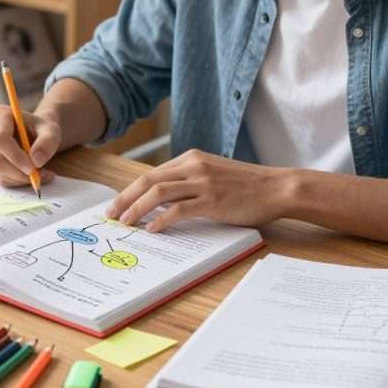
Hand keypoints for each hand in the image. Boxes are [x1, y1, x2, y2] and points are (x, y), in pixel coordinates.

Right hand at [0, 105, 60, 186]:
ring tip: (39, 174)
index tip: (32, 168)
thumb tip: (36, 160)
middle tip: (39, 176)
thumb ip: (47, 142)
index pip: (0, 139)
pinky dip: (15, 180)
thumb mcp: (51, 130)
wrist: (32, 133)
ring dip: (19, 178)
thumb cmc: (39, 129)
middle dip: (18, 173)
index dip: (15, 156)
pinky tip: (27, 174)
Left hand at [105, 149, 290, 231]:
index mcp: (191, 158)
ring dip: (136, 208)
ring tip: (125, 222)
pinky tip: (152, 229)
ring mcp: (202, 182)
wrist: (278, 187)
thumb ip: (189, 180)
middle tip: (110, 214)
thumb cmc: (247, 184)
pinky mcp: (212, 200)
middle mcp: (193, 166)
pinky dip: (161, 219)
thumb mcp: (213, 173)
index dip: (131, 189)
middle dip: (124, 198)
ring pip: (158, 193)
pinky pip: (178, 210)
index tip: (117, 203)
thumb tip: (162, 198)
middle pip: (148, 180)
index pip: (152, 173)